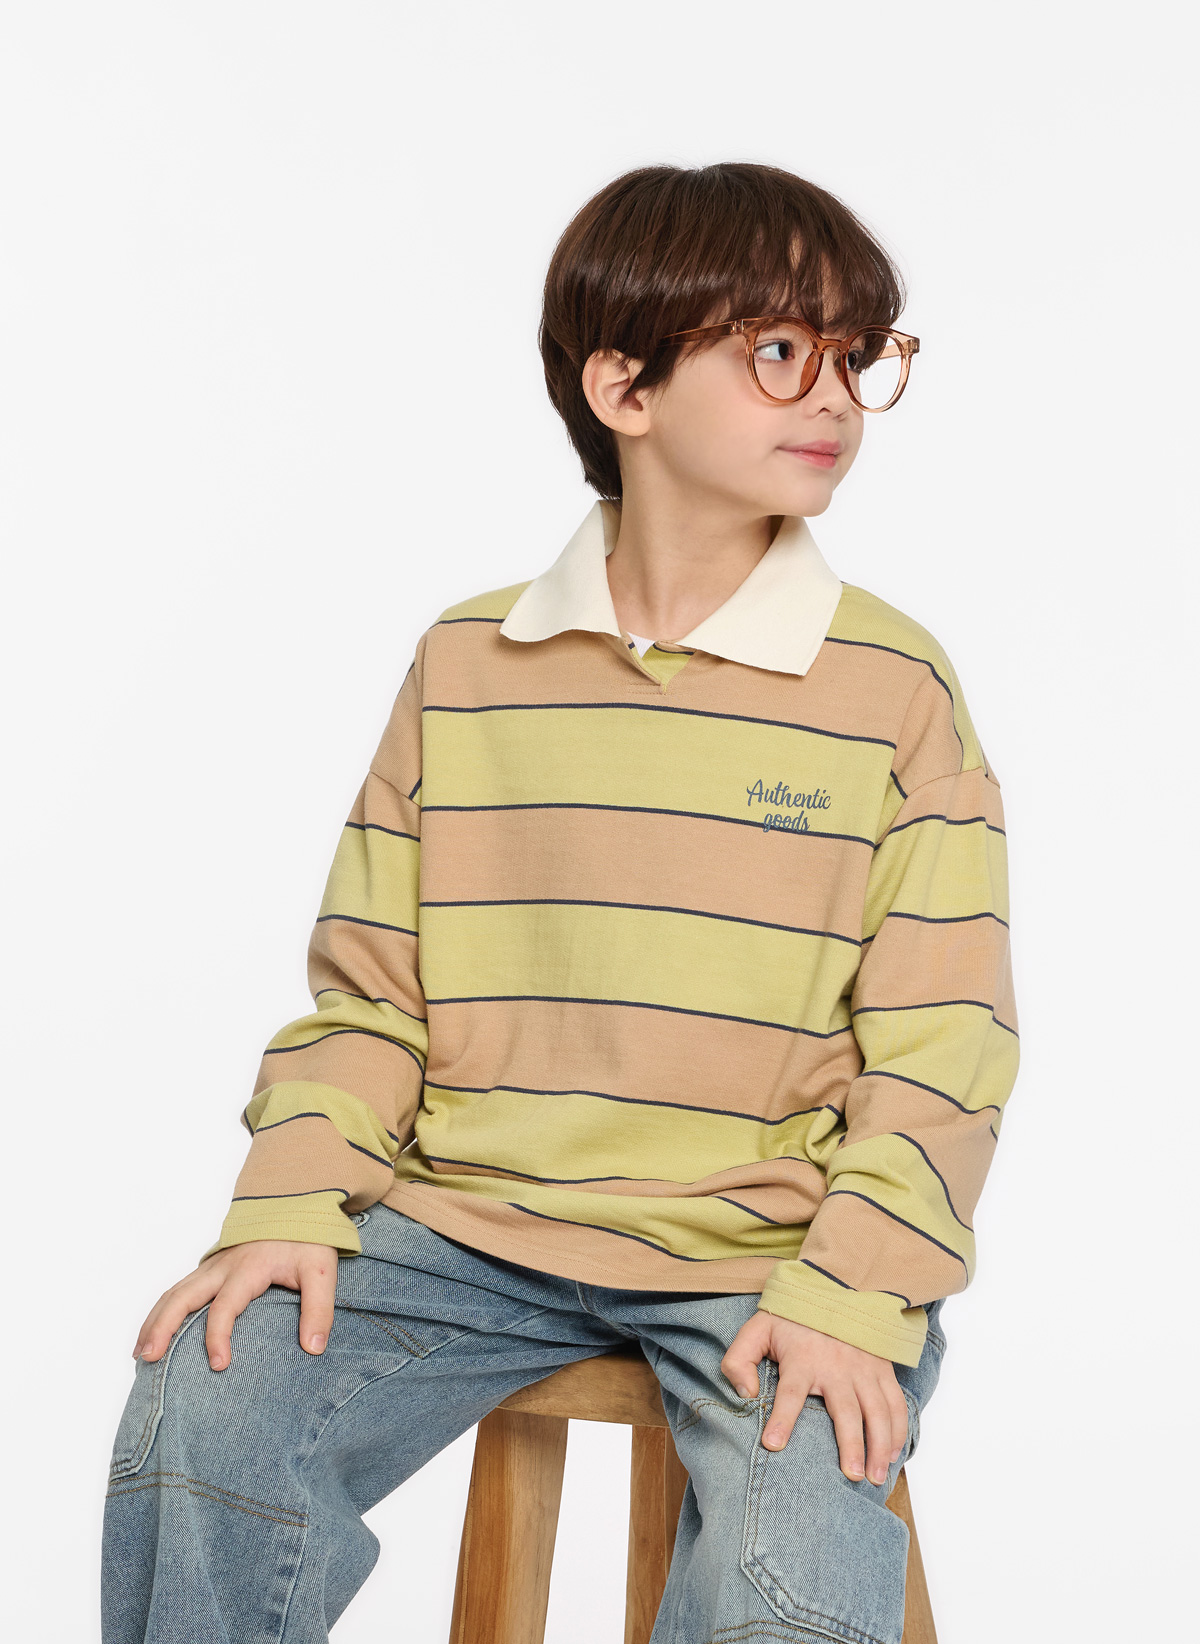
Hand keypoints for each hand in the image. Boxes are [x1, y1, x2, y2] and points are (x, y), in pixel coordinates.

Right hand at [132, 1240, 340, 1371]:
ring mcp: (211, 1268)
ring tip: (140, 1355)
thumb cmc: (306, 1241)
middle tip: (150, 1358)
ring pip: (173, 1293)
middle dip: (163, 1327)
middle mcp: (222, 1268)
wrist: (295, 1206)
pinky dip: (159, 1312)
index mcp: (248, 1269)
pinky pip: (177, 1291)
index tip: (218, 1365)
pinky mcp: (208, 1270)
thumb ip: (319, 1309)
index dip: (218, 1336)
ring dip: (154, 1322)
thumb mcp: (321, 1271)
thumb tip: (313, 1349)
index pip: (225, 1306)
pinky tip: (151, 1334)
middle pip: (182, 1296)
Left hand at [721, 1308, 908, 1484]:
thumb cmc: (793, 1318)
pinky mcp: (881, 1369)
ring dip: (879, 1444)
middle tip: (852, 1476)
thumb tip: (746, 1394)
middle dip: (851, 1445)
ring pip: (877, 1411)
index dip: (782, 1419)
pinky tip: (893, 1453)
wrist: (833, 1288)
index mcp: (802, 1359)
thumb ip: (740, 1359)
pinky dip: (899, 1428)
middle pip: (846, 1411)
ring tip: (875, 1475)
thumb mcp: (757, 1330)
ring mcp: (863, 1369)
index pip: (790, 1393)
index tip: (774, 1444)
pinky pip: (895, 1402)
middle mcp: (837, 1367)